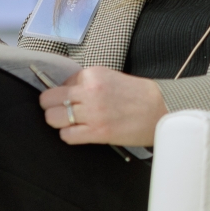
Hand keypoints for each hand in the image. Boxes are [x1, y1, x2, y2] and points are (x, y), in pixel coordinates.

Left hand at [38, 67, 168, 146]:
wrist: (160, 109)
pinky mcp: (97, 132)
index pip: (61, 83)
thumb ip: (87, 82)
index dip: (65, 92)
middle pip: (49, 100)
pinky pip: (66, 136)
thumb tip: (65, 91)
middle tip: (59, 110)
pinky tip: (79, 133)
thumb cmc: (137, 94)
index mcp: (93, 74)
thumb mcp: (109, 77)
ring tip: (67, 122)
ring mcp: (92, 112)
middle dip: (51, 106)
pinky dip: (68, 135)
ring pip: (53, 118)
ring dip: (57, 121)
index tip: (72, 98)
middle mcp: (89, 91)